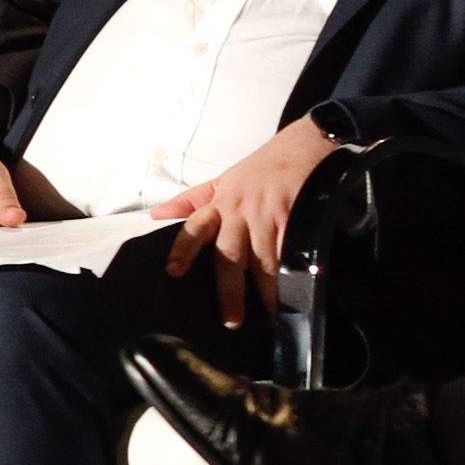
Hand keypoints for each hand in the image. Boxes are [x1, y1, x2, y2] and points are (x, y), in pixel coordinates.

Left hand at [155, 116, 338, 329]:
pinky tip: (297, 293)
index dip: (182, 249)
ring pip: (264, 261)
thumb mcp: (224, 178)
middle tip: (231, 320)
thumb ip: (192, 200)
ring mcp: (270, 217)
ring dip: (266, 291)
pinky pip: (292, 254)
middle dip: (229, 291)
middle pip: (230, 256)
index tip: (173, 272)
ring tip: (269, 316)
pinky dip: (293, 275)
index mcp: (221, 202)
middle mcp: (241, 212)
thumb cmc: (263, 166)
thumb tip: (156, 215)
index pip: (194, 227)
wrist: (309, 144)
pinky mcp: (299, 220)